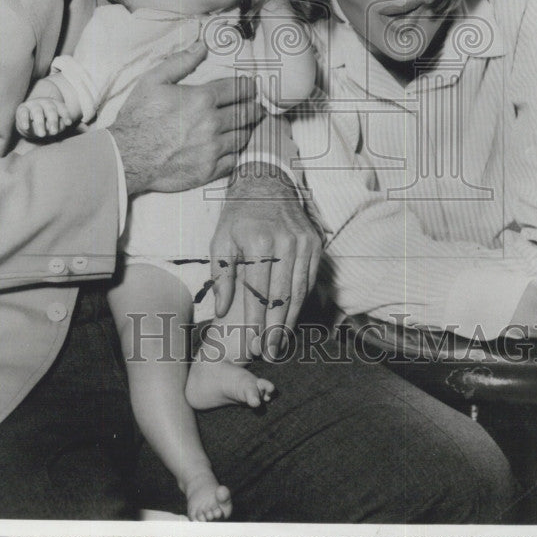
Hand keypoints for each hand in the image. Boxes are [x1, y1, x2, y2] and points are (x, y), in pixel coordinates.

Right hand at [16, 97, 73, 138]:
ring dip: (40, 123)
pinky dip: (24, 120)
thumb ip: (57, 126)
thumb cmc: (45, 123)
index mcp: (55, 104)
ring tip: (42, 134)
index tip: (68, 123)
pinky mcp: (22, 109)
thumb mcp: (53, 125)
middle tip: (54, 132)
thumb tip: (55, 130)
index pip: (62, 108)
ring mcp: (33, 104)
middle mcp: (45, 102)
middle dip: (53, 121)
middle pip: (50, 110)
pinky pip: (23, 114)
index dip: (65, 115)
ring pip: (37, 112)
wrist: (28, 121)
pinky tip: (26, 127)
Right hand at [109, 42, 263, 195]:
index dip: (248, 87)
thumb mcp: (153, 80)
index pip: (239, 89)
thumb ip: (180, 62)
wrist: (127, 155)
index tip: (251, 87)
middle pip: (247, 113)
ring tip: (248, 124)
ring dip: (248, 128)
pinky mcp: (209, 170)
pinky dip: (236, 152)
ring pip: (243, 136)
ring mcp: (212, 149)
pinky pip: (233, 160)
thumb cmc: (138, 117)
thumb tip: (202, 45)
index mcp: (202, 99)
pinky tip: (233, 147)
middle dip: (254, 107)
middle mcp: (212, 124)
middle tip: (258, 106)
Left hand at [211, 169, 321, 355]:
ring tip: (280, 343)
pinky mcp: (315, 243)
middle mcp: (286, 243)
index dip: (256, 322)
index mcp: (259, 243)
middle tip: (269, 353)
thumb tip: (223, 310)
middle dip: (275, 329)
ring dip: (290, 320)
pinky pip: (309, 279)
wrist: (266, 183)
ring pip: (299, 291)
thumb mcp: (220, 240)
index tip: (253, 344)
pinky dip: (302, 301)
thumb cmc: (238, 215)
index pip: (258, 293)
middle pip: (282, 297)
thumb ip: (222, 276)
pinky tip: (292, 317)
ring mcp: (305, 243)